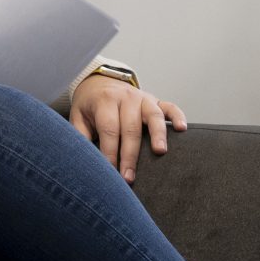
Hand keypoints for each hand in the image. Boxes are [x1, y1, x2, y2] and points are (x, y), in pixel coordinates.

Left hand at [70, 73, 185, 181]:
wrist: (100, 82)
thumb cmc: (89, 107)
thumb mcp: (77, 118)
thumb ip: (80, 137)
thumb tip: (84, 162)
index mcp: (105, 101)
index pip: (109, 130)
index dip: (110, 153)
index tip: (110, 174)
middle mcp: (125, 98)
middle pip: (130, 128)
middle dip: (130, 155)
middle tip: (129, 178)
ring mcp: (143, 98)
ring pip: (153, 115)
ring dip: (157, 134)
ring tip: (160, 152)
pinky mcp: (155, 100)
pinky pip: (170, 106)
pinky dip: (177, 116)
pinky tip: (182, 129)